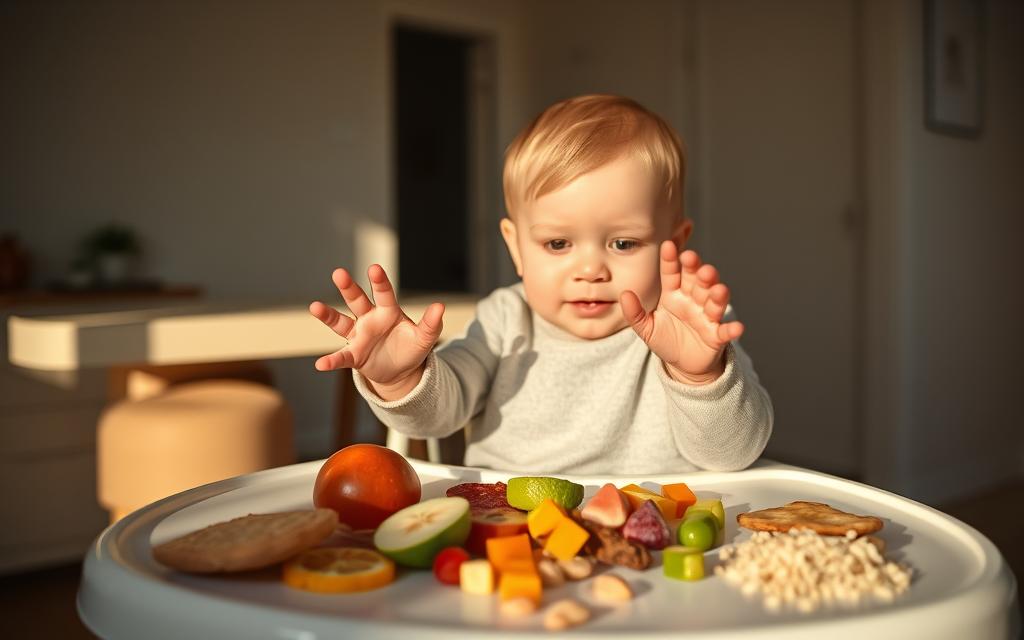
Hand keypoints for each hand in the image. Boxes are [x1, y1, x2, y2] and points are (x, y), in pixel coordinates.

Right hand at [309, 264, 443, 394]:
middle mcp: (369, 319)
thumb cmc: (411, 348)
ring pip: (341, 322)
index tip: (374, 268)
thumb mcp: (425, 338)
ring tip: (314, 306)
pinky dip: (331, 360)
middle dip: (348, 287)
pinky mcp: (353, 355)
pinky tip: (321, 364)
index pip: (384, 293)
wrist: (400, 370)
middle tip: (339, 273)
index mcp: (388, 311)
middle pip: (357, 300)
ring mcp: (359, 335)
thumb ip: (432, 324)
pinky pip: (341, 356)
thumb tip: (440, 306)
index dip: (379, 281)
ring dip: (328, 315)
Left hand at [620, 241, 743, 384]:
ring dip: (717, 294)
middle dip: (696, 269)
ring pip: (714, 301)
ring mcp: (707, 316)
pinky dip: (732, 329)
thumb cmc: (666, 339)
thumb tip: (624, 294)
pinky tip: (737, 327)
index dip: (671, 260)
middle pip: (697, 281)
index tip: (668, 246)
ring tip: (717, 288)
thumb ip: (634, 313)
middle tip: (692, 258)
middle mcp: (693, 300)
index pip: (672, 273)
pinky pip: (725, 331)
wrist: (683, 365)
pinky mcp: (717, 336)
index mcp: (674, 294)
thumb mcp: (646, 327)